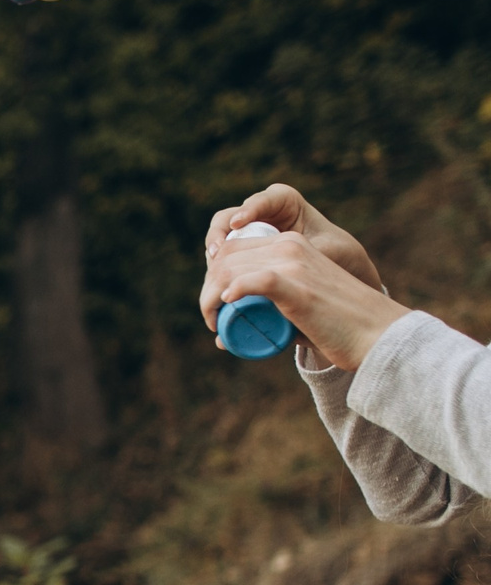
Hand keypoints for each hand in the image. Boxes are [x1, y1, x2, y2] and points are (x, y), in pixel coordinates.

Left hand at [200, 224, 409, 373]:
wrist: (377, 333)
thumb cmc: (336, 327)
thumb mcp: (299, 308)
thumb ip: (267, 315)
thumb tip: (224, 340)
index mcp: (292, 244)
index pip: (234, 249)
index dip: (213, 276)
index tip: (213, 307)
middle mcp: (291, 247)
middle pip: (226, 257)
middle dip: (207, 288)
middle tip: (212, 319)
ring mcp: (295, 264)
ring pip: (230, 270)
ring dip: (210, 298)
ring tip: (215, 324)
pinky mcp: (298, 286)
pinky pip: (255, 281)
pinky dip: (234, 292)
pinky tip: (226, 304)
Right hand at [201, 184, 384, 296]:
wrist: (336, 266)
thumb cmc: (337, 252)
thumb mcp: (327, 249)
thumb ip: (306, 252)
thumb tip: (278, 262)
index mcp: (283, 201)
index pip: (260, 201)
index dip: (247, 211)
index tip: (237, 224)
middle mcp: (259, 213)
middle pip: (228, 219)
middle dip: (218, 236)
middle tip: (216, 253)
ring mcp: (246, 233)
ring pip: (219, 240)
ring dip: (214, 258)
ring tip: (213, 274)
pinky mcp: (240, 254)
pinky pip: (221, 259)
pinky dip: (217, 272)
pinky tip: (217, 286)